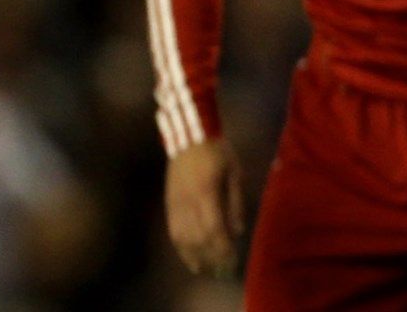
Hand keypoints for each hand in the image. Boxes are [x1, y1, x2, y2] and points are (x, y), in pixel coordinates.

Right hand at [165, 138, 244, 277]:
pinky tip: (187, 253)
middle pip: (197, 236)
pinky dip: (179, 243)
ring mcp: (175, 201)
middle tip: (222, 271)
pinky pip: (172, 226)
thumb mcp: (235, 173)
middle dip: (210, 257)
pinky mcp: (169, 200)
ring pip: (181, 235)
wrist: (188, 135)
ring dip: (192, 254)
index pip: (214, 228)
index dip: (222, 248)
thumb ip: (236, 203)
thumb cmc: (217, 152)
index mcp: (206, 192)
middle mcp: (188, 200)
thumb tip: (237, 231)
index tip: (232, 261)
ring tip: (202, 269)